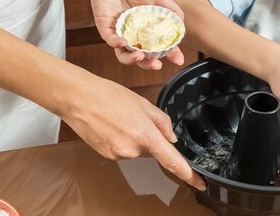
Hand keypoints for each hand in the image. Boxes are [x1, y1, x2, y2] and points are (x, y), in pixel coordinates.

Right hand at [62, 75, 205, 190]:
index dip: (189, 175)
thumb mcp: (142, 102)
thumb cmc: (107, 95)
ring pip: (136, 150)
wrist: (78, 98)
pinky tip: (110, 125)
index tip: (200, 183)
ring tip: (117, 118)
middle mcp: (132, 150)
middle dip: (147, 136)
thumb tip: (171, 138)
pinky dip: (120, 139)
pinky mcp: (107, 156)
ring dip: (132, 137)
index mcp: (145, 135)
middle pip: (151, 150)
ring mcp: (118, 155)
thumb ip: (161, 122)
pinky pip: (122, 150)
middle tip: (133, 117)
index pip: (172, 161)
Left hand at [88, 0, 184, 69]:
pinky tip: (124, 43)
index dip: (170, 55)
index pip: (160, 47)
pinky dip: (116, 44)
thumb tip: (182, 26)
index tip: (178, 60)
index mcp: (147, 29)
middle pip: (141, 57)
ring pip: (123, 54)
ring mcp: (119, 32)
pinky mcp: (105, 27)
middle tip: (157, 65)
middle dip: (149, 64)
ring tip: (140, 57)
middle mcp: (134, 34)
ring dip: (132, 60)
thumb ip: (172, 10)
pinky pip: (109, 40)